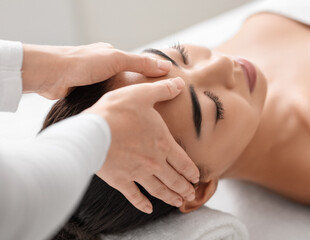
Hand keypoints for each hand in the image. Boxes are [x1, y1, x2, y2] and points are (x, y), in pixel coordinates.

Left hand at [21, 42, 171, 98]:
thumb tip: (165, 67)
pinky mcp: (84, 93)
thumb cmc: (82, 63)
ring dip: (122, 99)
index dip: (148, 74)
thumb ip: (140, 63)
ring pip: (114, 91)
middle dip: (135, 90)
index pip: (135, 64)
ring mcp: (93, 80)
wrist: (51, 75)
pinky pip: (103, 100)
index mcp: (110, 54)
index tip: (161, 86)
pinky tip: (118, 113)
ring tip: (137, 112)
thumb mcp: (116, 60)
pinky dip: (111, 105)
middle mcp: (102, 66)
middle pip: (125, 79)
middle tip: (150, 104)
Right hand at [85, 77, 199, 213]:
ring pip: (159, 190)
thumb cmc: (117, 111)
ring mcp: (137, 174)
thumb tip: (180, 83)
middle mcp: (154, 163)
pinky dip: (142, 204)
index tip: (197, 178)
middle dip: (185, 188)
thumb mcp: (143, 94)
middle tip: (191, 195)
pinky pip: (134, 196)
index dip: (192, 171)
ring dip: (171, 197)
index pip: (183, 162)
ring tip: (179, 202)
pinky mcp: (120, 181)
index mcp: (162, 144)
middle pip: (174, 180)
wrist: (91, 131)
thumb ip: (163, 90)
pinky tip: (148, 209)